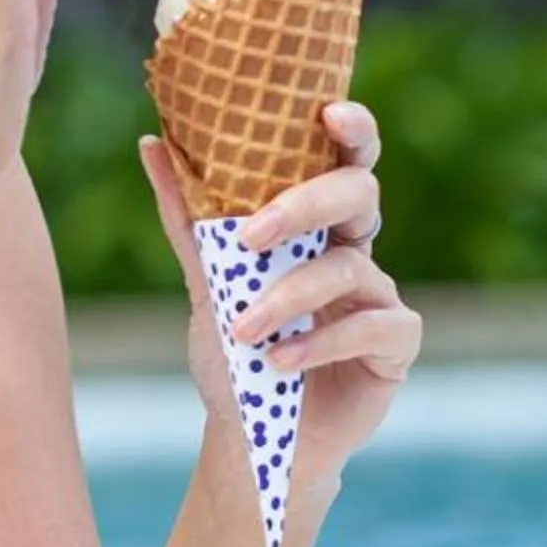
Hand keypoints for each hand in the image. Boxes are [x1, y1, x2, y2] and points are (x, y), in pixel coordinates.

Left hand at [139, 101, 420, 475]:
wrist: (252, 435)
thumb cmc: (235, 351)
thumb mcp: (205, 281)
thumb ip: (186, 217)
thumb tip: (151, 140)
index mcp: (315, 222)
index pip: (341, 158)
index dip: (350, 128)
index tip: (328, 111)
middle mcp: (354, 247)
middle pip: (358, 194)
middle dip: (306, 206)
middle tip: (250, 236)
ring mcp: (380, 294)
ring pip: (351, 267)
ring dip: (290, 296)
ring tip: (245, 329)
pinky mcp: (396, 343)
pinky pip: (374, 325)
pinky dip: (321, 341)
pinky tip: (282, 362)